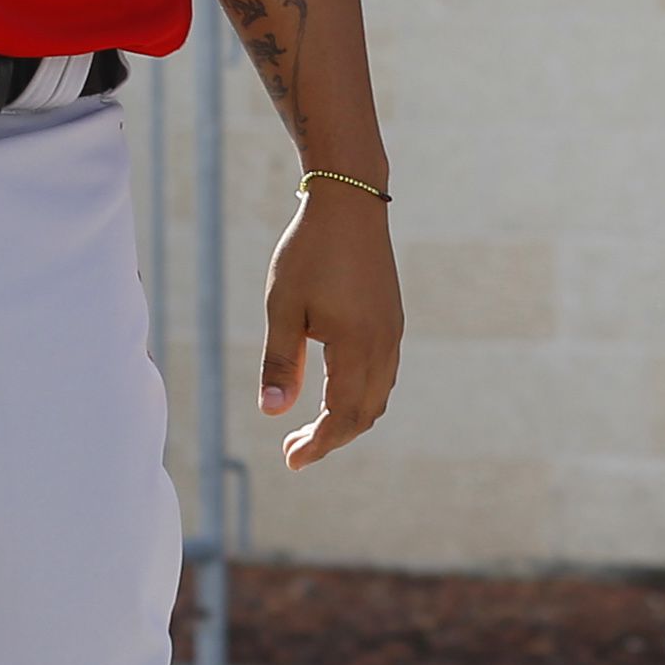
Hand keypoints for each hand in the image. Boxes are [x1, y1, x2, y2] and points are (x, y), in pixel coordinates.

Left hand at [258, 187, 402, 465]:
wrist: (350, 203)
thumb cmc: (309, 252)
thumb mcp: (282, 307)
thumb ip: (279, 362)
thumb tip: (273, 412)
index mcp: (357, 346)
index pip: (341, 415)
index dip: (317, 444)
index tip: (290, 460)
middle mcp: (383, 345)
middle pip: (364, 414)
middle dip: (331, 439)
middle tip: (292, 449)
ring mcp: (391, 332)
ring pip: (378, 396)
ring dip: (348, 419)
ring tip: (310, 426)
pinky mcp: (391, 320)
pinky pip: (383, 375)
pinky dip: (360, 396)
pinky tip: (332, 390)